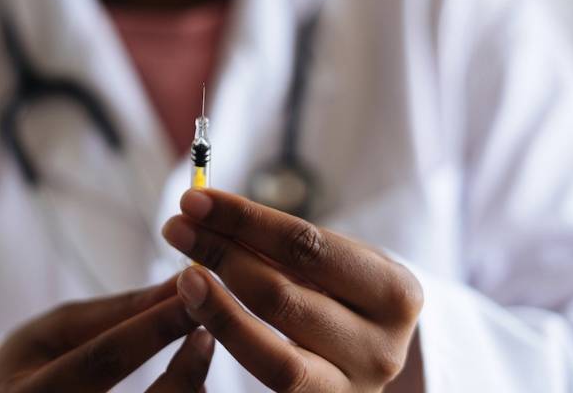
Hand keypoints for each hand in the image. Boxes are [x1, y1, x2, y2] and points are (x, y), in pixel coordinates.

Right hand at [0, 277, 214, 391]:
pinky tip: (190, 387)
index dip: (152, 328)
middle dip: (184, 372)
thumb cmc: (32, 364)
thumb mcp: (59, 329)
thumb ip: (119, 310)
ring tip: (199, 356)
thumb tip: (177, 283)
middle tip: (208, 333)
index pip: (102, 360)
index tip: (190, 297)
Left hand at [163, 189, 422, 391]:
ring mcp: (353, 389)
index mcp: (395, 293)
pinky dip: (228, 343)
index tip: (195, 199)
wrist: (371, 356)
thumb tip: (208, 216)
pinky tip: (199, 313)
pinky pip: (265, 380)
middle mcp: (382, 348)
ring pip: (273, 355)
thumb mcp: (336, 264)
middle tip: (176, 228)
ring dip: (217, 307)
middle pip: (283, 296)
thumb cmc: (347, 295)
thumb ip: (285, 246)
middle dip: (221, 256)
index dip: (243, 220)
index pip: (306, 246)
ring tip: (183, 273)